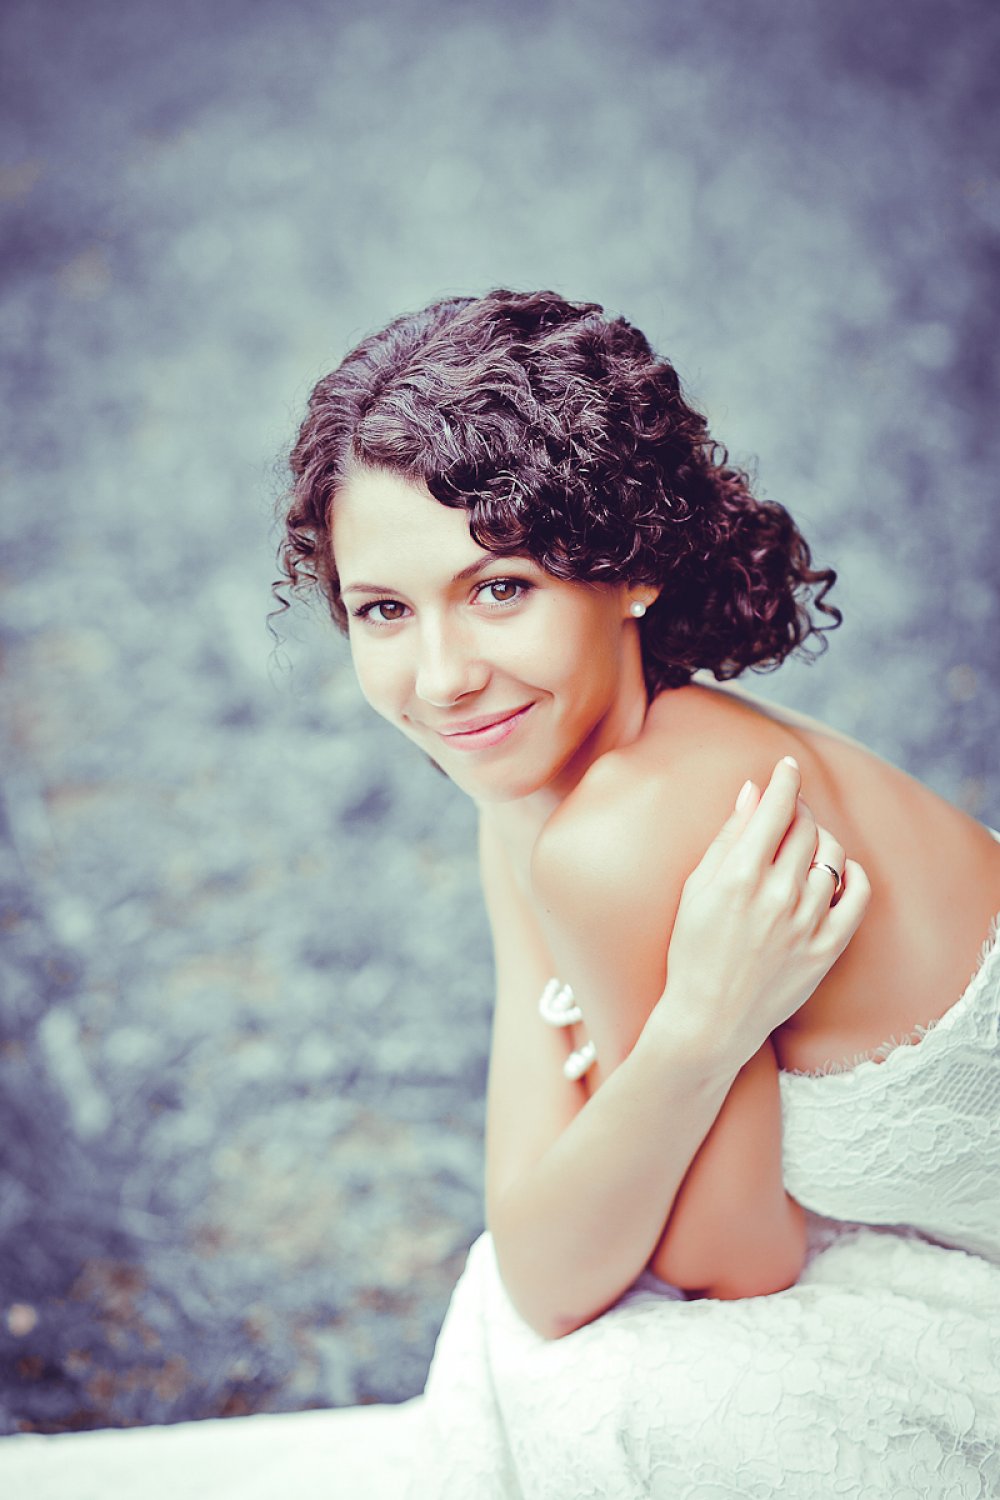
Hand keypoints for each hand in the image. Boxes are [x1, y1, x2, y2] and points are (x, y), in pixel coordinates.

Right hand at [654, 757, 869, 1067]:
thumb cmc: (691, 952)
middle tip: (787, 813)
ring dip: (819, 842)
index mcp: (739, 876)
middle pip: (805, 829)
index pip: (775, 809)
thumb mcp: (696, 890)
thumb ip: (727, 839)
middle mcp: (778, 895)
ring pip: (831, 857)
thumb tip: (751, 793)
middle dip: (797, 811)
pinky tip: (835, 873)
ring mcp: (806, 923)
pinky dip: (852, 875)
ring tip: (802, 849)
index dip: (784, 781)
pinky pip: (857, 895)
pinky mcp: (826, 948)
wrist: (709, 1020)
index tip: (787, 766)